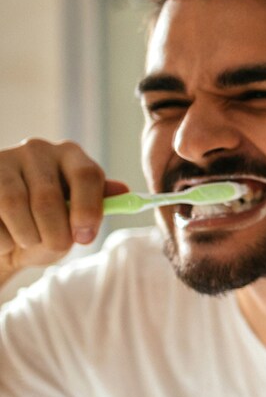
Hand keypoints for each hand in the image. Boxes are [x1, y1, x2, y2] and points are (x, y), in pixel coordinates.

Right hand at [0, 138, 127, 279]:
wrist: (8, 236)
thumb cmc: (51, 225)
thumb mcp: (79, 217)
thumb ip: (99, 205)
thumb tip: (123, 191)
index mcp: (72, 155)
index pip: (86, 175)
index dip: (87, 210)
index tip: (84, 238)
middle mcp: (38, 149)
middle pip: (48, 198)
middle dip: (54, 234)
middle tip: (56, 246)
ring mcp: (3, 159)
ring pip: (14, 205)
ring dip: (25, 236)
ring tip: (28, 240)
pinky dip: (1, 238)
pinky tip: (6, 238)